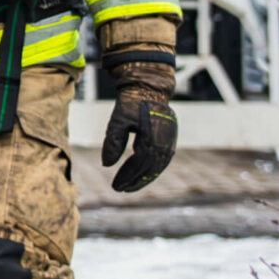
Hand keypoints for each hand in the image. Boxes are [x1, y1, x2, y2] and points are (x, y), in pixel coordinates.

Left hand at [101, 60, 177, 191]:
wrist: (149, 88)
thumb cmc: (131, 103)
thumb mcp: (118, 120)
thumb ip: (112, 142)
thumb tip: (107, 165)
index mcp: (152, 138)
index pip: (139, 164)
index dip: (127, 176)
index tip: (115, 186)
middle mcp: (165, 143)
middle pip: (150, 169)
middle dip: (135, 181)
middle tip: (120, 189)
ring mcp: (170, 142)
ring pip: (158, 167)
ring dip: (144, 178)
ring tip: (129, 186)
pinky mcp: (171, 140)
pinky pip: (162, 161)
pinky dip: (151, 170)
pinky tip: (141, 174)